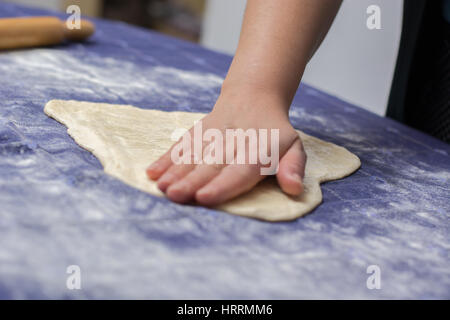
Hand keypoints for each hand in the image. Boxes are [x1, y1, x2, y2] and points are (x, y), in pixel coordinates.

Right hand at [146, 91, 306, 205]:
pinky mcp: (197, 132)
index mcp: (257, 151)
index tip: (204, 198)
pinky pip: (181, 145)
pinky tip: (152, 172)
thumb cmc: (274, 133)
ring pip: (192, 155)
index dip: (222, 185)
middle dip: (191, 181)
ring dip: (175, 171)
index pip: (239, 171)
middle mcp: (231, 143)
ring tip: (161, 187)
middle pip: (210, 165)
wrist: (253, 97)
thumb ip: (293, 167)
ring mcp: (211, 136)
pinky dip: (166, 158)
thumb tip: (294, 189)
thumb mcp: (293, 147)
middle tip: (174, 196)